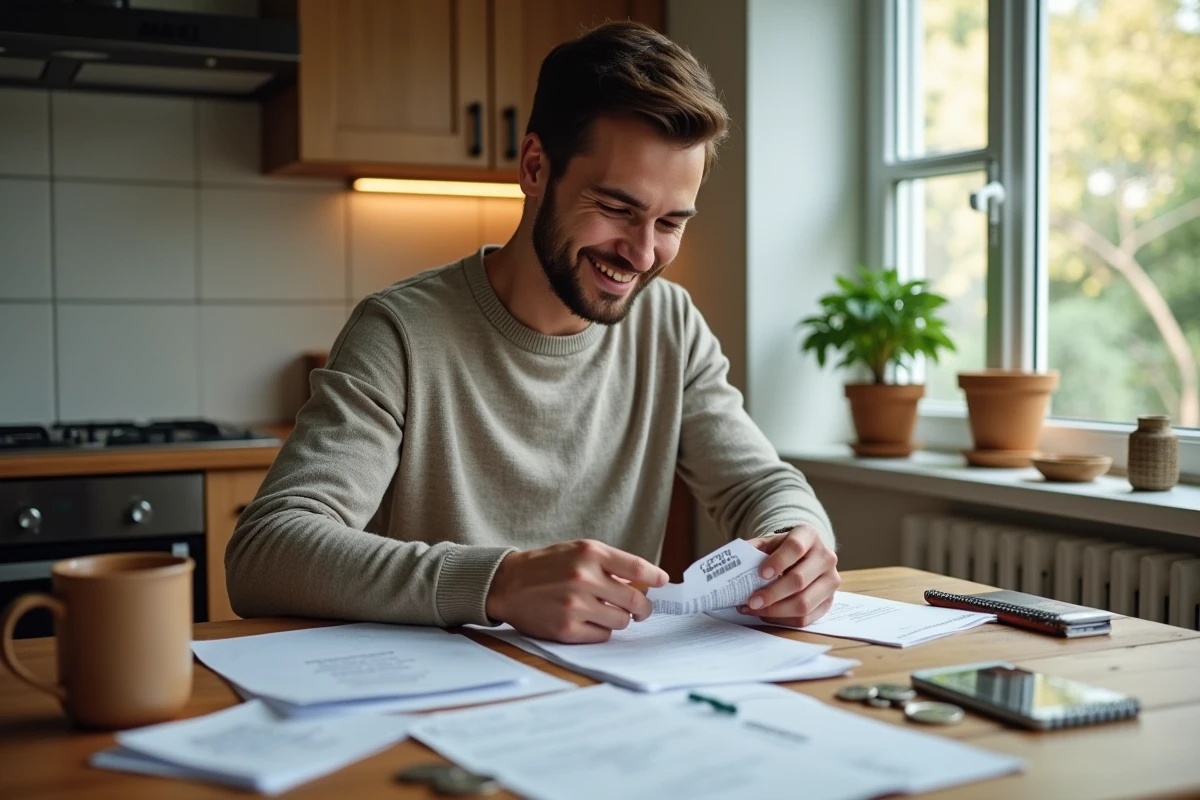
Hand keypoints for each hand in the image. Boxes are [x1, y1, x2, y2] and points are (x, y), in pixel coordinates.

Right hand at [485, 539, 668, 643]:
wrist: (507, 584)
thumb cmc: (546, 566)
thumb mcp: (577, 551)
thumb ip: (609, 563)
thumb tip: (644, 582)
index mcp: (590, 553)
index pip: (637, 568)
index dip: (655, 577)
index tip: (663, 582)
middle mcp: (583, 577)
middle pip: (635, 601)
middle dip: (643, 609)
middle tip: (642, 611)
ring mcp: (575, 605)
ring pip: (621, 621)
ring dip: (619, 619)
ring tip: (604, 612)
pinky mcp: (567, 629)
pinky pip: (602, 635)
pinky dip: (600, 630)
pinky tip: (587, 621)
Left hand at [736, 525, 839, 626]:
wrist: (803, 556)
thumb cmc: (781, 550)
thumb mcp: (768, 543)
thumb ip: (752, 551)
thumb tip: (731, 566)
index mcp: (809, 536)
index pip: (795, 547)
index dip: (778, 561)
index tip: (761, 574)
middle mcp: (825, 557)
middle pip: (799, 579)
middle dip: (772, 594)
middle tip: (751, 601)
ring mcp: (831, 581)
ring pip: (804, 603)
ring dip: (775, 611)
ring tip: (754, 609)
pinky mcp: (829, 601)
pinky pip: (806, 618)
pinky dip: (782, 620)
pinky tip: (766, 615)